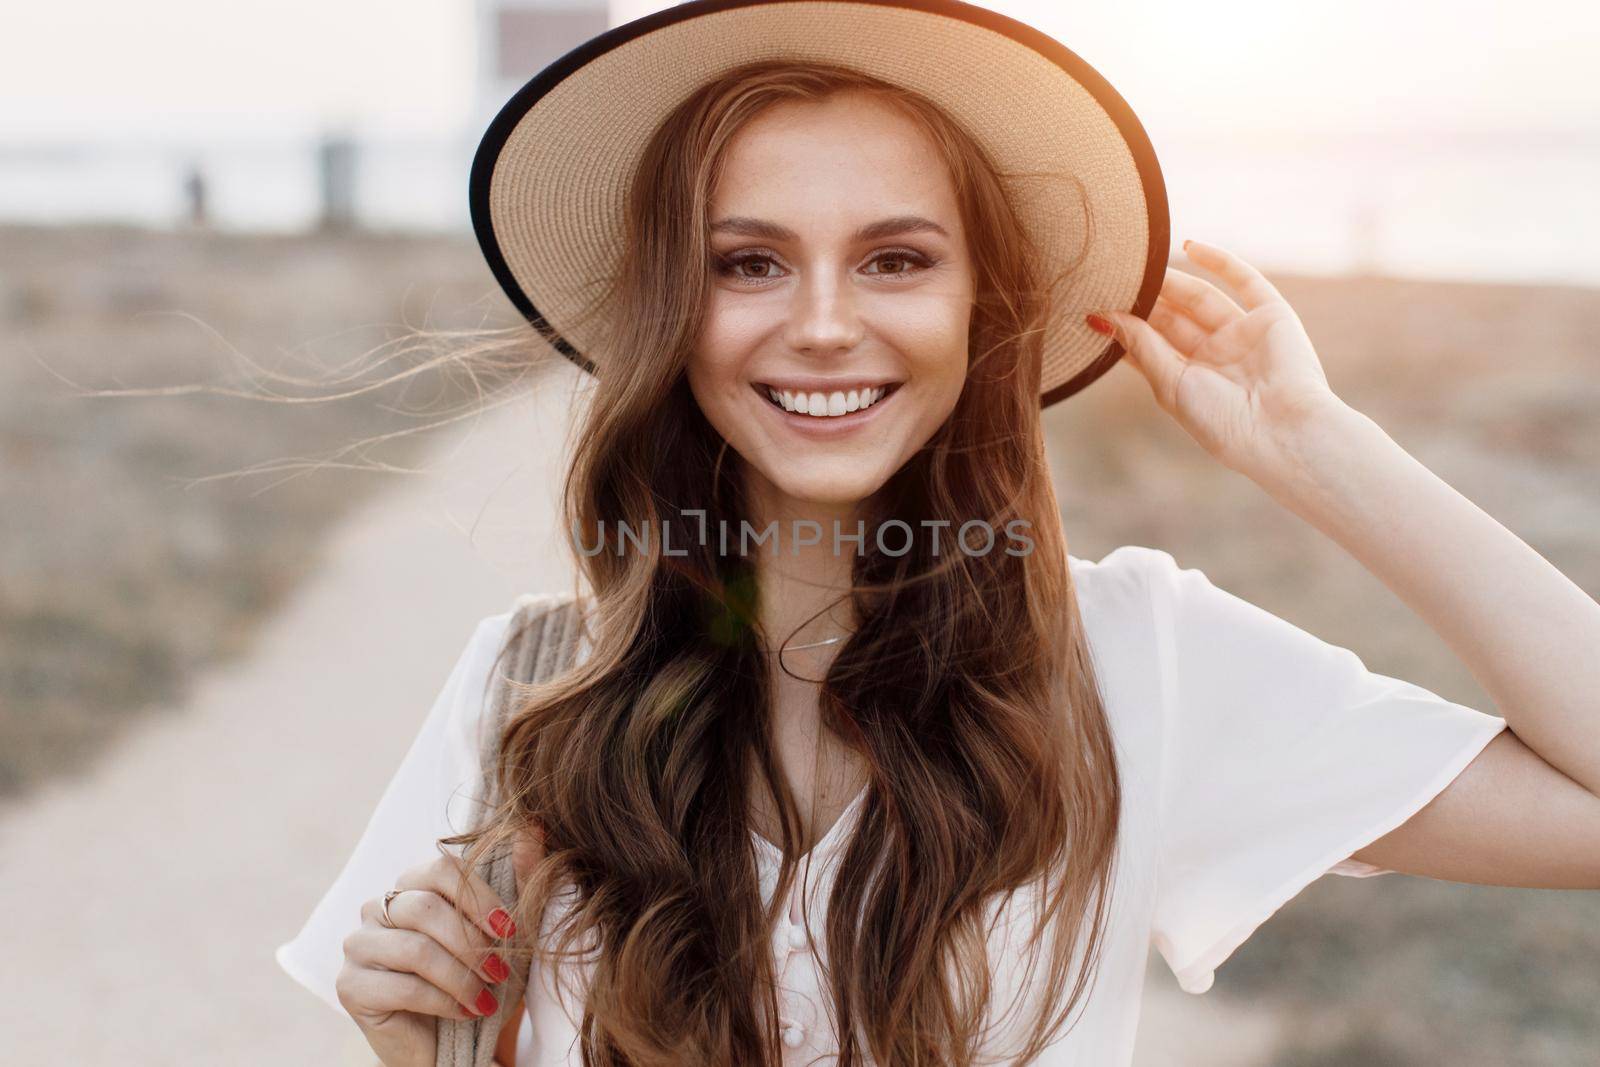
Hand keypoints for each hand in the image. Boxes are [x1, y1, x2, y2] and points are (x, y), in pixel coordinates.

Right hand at [335, 830, 544, 1066]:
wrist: (452, 1042)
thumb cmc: (478, 979)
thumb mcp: (506, 933)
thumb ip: (519, 878)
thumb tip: (533, 827)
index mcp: (411, 886)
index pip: (441, 870)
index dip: (480, 898)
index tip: (511, 931)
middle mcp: (377, 908)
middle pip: (425, 908)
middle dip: (471, 943)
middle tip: (502, 972)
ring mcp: (358, 945)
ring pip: (415, 949)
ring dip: (461, 977)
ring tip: (487, 998)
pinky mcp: (349, 986)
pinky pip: (402, 987)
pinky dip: (444, 1001)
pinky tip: (466, 1012)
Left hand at [1092, 239, 1348, 480]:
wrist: (1280, 429)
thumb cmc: (1220, 419)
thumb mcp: (1170, 382)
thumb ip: (1140, 345)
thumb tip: (1100, 317)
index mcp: (1189, 378)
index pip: (1150, 343)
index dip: (1125, 323)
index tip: (1093, 303)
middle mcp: (1215, 355)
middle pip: (1172, 317)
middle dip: (1144, 298)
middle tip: (1114, 275)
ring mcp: (1243, 334)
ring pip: (1200, 298)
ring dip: (1171, 280)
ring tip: (1140, 262)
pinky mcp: (1271, 315)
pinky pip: (1244, 281)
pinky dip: (1219, 261)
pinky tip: (1189, 246)